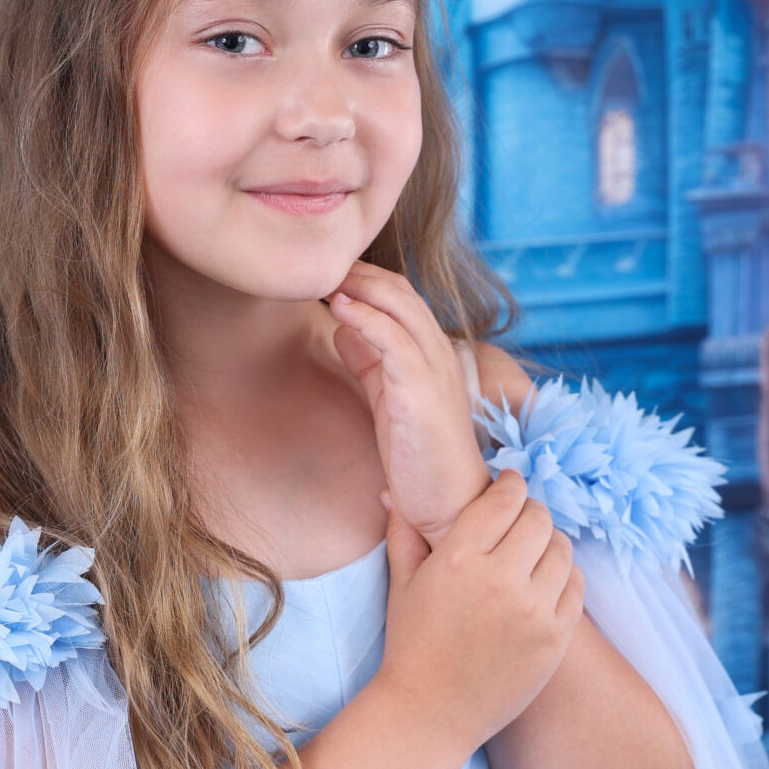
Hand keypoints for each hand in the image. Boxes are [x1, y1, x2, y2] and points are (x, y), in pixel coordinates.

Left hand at [327, 261, 489, 545]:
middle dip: (359, 272)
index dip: (364, 279)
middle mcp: (439, 353)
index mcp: (431, 354)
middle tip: (319, 264)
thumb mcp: (388, 398)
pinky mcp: (422, 391)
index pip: (401, 297)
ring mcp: (434, 370)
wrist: (448, 504)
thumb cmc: (419, 456)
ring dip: (360, 287)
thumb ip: (369, 362)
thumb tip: (342, 328)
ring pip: (400, 307)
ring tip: (325, 277)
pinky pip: (395, 340)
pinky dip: (367, 318)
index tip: (327, 271)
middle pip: (400, 292)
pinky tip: (340, 307)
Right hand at [377, 468, 584, 756]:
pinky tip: (544, 583)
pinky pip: (576, 587)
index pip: (504, 498)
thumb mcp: (401, 584)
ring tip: (534, 551)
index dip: (510, 484)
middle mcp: (500, 580)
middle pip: (539, 518)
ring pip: (563, 549)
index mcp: (458, 559)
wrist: (431, 713)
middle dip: (530, 512)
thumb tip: (395, 492)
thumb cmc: (412, 645)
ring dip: (550, 543)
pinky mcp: (556, 638)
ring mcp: (533, 611)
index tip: (509, 485)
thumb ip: (404, 532)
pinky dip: (564, 577)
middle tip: (520, 519)